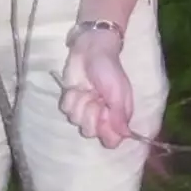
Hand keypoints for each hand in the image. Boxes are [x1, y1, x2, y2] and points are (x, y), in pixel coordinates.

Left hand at [59, 31, 133, 149]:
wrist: (91, 49)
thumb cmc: (109, 69)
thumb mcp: (119, 91)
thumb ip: (119, 115)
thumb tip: (125, 136)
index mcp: (117, 116)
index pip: (112, 140)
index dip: (106, 133)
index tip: (105, 118)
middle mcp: (101, 116)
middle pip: (91, 133)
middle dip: (91, 115)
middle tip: (96, 99)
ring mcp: (84, 109)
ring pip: (76, 121)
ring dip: (81, 104)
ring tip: (87, 90)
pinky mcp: (71, 101)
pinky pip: (66, 110)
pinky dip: (71, 98)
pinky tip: (77, 88)